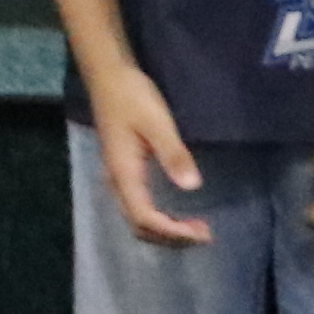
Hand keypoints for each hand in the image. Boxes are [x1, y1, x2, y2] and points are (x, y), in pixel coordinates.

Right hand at [83, 59, 208, 247]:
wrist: (108, 75)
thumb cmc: (132, 96)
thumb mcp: (157, 122)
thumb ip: (173, 154)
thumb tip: (192, 187)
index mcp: (124, 173)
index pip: (146, 217)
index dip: (173, 231)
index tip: (203, 232)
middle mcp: (118, 181)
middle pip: (139, 226)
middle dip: (171, 237)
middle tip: (205, 234)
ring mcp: (118, 177)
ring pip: (137, 219)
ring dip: (165, 231)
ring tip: (194, 228)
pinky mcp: (124, 170)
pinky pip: (138, 207)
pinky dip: (159, 219)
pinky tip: (176, 212)